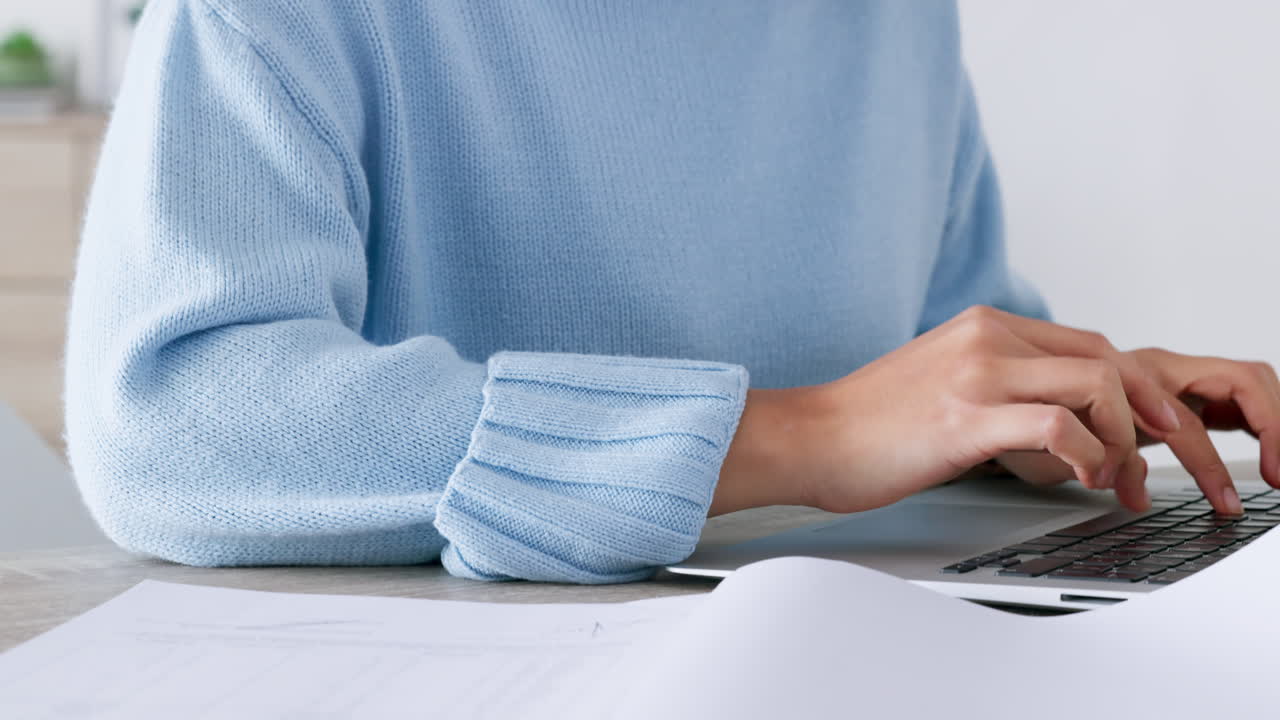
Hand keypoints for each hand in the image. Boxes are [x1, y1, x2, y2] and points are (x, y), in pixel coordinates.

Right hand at [712, 306, 1267, 515]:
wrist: (807, 437)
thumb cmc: (866, 424)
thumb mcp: (941, 381)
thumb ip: (994, 381)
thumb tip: (1048, 414)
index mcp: (983, 326)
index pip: (1088, 345)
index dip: (1133, 392)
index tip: (1148, 434)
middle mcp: (986, 337)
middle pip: (1105, 359)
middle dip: (1149, 415)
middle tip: (1156, 461)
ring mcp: (975, 372)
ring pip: (1094, 384)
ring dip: (1123, 440)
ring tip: (1114, 480)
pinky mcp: (963, 416)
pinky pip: (1056, 426)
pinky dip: (1086, 455)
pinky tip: (1080, 480)